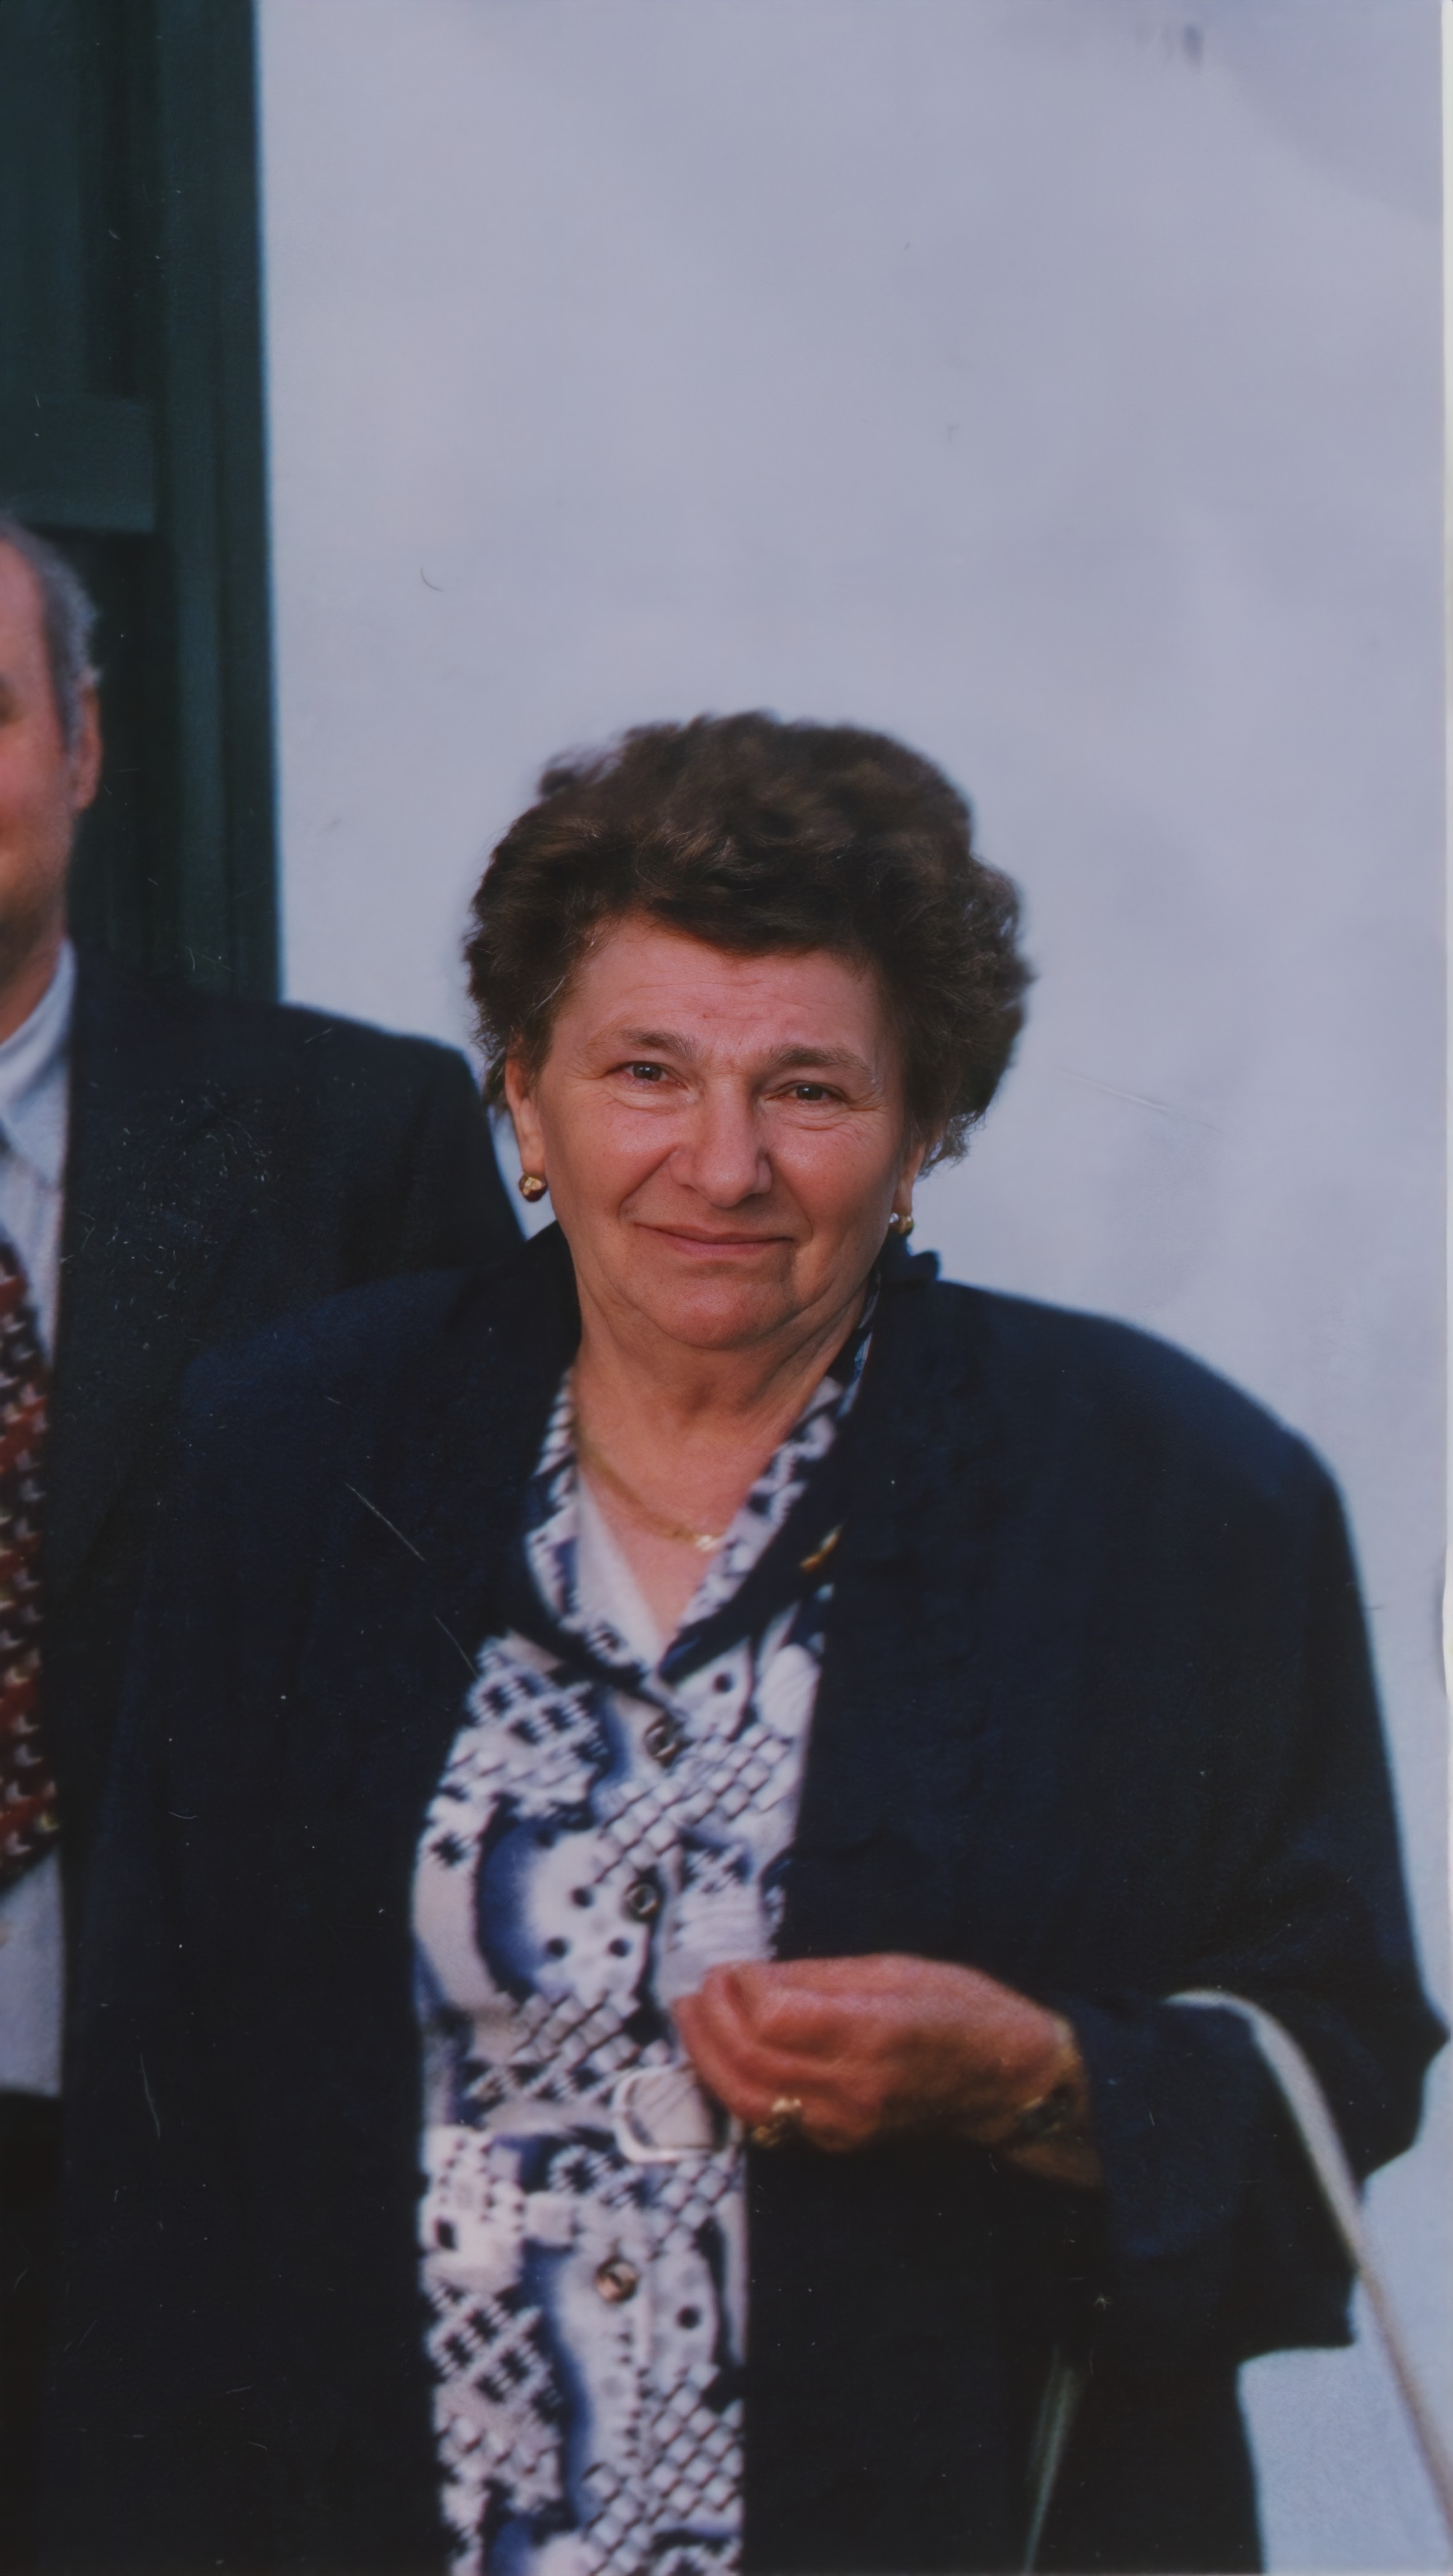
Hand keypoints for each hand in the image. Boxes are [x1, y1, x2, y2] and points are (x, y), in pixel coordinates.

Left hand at [673, 1953, 1100, 2187]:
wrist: (1009, 2082)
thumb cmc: (964, 2011)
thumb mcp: (896, 1969)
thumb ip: (817, 1978)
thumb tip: (753, 1978)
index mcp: (874, 2035)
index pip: (774, 2019)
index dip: (741, 1988)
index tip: (734, 1967)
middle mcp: (854, 2090)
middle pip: (751, 2062)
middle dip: (710, 2020)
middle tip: (699, 1988)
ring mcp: (844, 2126)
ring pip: (748, 2100)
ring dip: (708, 2057)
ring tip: (693, 2018)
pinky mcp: (838, 2143)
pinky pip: (768, 2119)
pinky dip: (735, 2085)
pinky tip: (723, 2055)